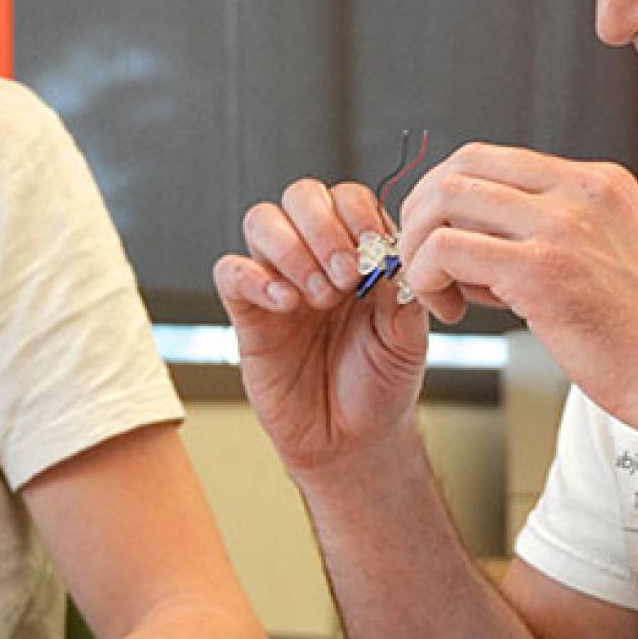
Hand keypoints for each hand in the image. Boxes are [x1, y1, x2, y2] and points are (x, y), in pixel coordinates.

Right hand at [213, 179, 430, 476]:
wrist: (352, 441)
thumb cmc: (380, 385)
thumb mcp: (407, 339)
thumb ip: (401, 295)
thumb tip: (389, 255)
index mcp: (358, 253)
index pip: (348, 199)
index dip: (358, 214)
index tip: (373, 251)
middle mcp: (314, 258)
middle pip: (301, 196)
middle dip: (322, 226)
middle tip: (344, 276)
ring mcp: (278, 282)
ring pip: (261, 221)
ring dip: (290, 248)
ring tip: (318, 296)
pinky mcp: (247, 314)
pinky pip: (230, 271)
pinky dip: (254, 277)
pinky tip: (286, 305)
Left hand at [396, 143, 637, 434]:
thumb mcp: (608, 258)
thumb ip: (544, 239)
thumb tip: (469, 247)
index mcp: (597, 182)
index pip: (488, 158)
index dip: (444, 197)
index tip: (437, 240)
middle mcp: (580, 191)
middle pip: (458, 169)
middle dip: (421, 216)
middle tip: (421, 264)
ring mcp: (562, 226)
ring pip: (444, 201)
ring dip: (418, 247)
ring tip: (434, 291)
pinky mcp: (543, 270)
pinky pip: (447, 250)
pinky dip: (426, 276)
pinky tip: (447, 307)